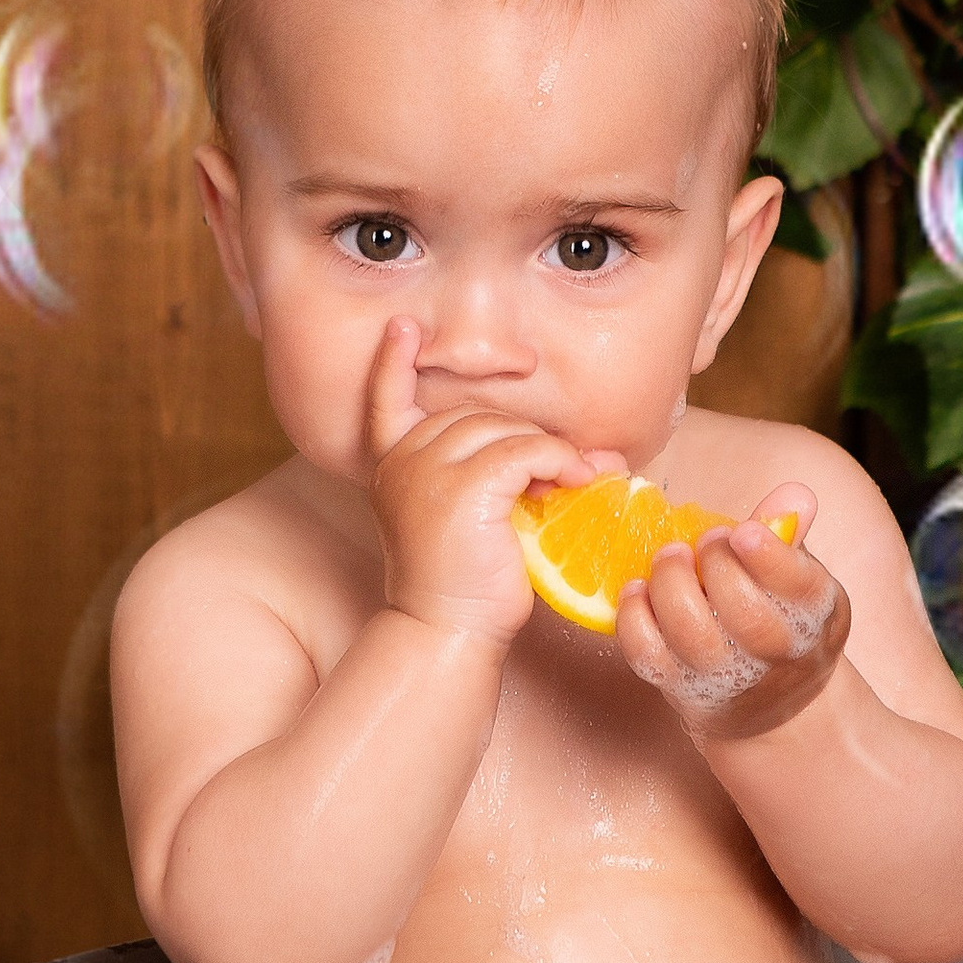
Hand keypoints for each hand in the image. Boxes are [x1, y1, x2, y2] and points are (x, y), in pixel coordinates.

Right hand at [365, 320, 616, 646]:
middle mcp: (402, 461)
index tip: (402, 330)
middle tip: (561, 470)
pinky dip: (561, 462)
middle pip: (472, 413)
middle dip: (521, 436)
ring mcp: (429, 471)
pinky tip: (578, 481)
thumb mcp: (463, 519)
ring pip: (504, 428)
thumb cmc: (461, 586)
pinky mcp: (465, 487)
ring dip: (547, 451)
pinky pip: (528, 450)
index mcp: (391, 466)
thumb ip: (487, 477)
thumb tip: (571, 453)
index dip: (391, 365)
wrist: (446, 633)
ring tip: (573, 482)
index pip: (384, 402)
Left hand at [613, 487, 847, 743]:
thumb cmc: (780, 616)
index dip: (768, 558)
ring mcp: (726, 676)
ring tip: (671, 557)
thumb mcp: (797, 576)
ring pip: (693, 637)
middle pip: (746, 614)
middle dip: (716, 565)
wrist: (769, 699)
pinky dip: (634, 619)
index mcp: (814, 612)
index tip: (742, 532)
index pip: (800, 588)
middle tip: (706, 540)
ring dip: (672, 586)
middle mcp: (776, 652)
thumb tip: (792, 495)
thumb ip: (788, 532)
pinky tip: (638, 590)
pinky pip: (647, 656)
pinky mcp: (681, 686)